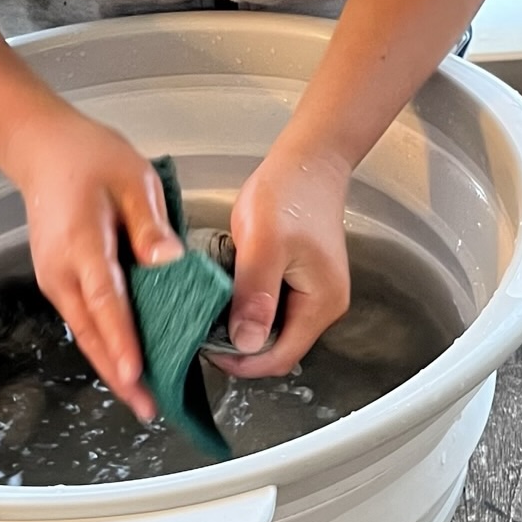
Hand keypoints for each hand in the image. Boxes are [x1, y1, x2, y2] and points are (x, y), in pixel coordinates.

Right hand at [7, 104, 182, 420]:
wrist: (43, 149)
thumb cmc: (89, 158)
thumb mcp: (133, 179)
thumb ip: (150, 225)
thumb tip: (170, 263)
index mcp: (82, 245)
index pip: (105, 302)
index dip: (122, 341)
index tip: (137, 374)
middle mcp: (61, 271)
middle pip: (92, 333)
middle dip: (120, 374)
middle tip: (150, 407)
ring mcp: (55, 279)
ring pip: (86, 332)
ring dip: (113, 364)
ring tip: (145, 396)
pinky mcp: (59, 279)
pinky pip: (84, 318)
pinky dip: (105, 343)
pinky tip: (128, 358)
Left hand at [211, 146, 351, 377]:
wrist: (307, 160)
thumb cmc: (291, 193)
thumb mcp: (265, 243)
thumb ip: (255, 294)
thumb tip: (246, 343)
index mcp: (321, 303)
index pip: (280, 357)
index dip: (241, 361)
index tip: (204, 348)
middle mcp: (321, 304)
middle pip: (276, 347)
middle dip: (238, 344)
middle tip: (200, 326)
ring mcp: (310, 291)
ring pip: (270, 326)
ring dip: (240, 322)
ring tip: (210, 306)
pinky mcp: (297, 277)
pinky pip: (269, 304)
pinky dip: (246, 302)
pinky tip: (226, 287)